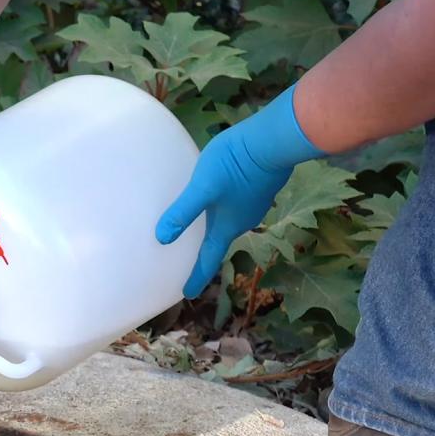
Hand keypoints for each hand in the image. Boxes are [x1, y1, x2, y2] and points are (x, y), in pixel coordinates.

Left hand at [156, 84, 323, 297]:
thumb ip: (183, 212)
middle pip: (219, 241)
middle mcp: (242, 221)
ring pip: (229, 221)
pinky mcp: (259, 187)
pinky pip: (236, 204)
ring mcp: (254, 204)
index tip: (187, 293)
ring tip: (198, 226)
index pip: (209, 259)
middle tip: (188, 258)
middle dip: (204, 251)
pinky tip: (216, 196)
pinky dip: (223, 207)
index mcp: (227, 227)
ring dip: (214, 227)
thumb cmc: (235, 165)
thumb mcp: (202, 187)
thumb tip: (162, 238)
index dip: (197, 276)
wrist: (272, 141)